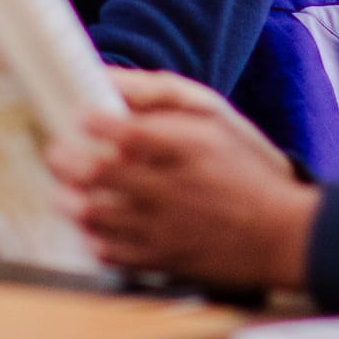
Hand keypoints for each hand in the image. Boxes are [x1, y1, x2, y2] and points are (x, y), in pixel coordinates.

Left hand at [47, 69, 321, 290]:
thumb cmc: (246, 166)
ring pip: (96, 216)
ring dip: (71, 200)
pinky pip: (110, 253)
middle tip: (57, 152)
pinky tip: (94, 222)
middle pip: (101, 174)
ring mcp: (164, 229)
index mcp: (189, 148)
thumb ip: (161, 93)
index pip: (130, 133)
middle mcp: (173, 189)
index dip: (95, 123)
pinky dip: (93, 237)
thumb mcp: (215, 116)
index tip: (80, 115)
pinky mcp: (161, 261)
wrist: (282, 234)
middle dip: (66, 160)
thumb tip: (106, 77)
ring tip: (67, 189)